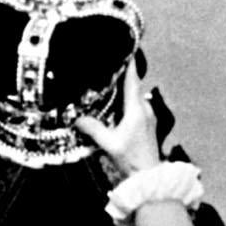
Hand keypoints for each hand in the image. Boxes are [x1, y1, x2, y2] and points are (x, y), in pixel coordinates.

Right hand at [74, 63, 161, 177]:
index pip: (132, 78)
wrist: (149, 178)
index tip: (124, 46)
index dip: (127, 61)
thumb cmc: (132, 161)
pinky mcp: (147, 124)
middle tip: (108, 65)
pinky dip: (126, 102)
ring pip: (134, 96)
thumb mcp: (109, 144)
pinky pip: (136, 106)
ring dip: (123, 90)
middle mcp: (145, 108)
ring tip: (108, 84)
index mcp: (136, 109)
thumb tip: (77, 118)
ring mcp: (148, 116)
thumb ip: (93, 129)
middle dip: (120, 75)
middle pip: (132, 84)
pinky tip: (116, 107)